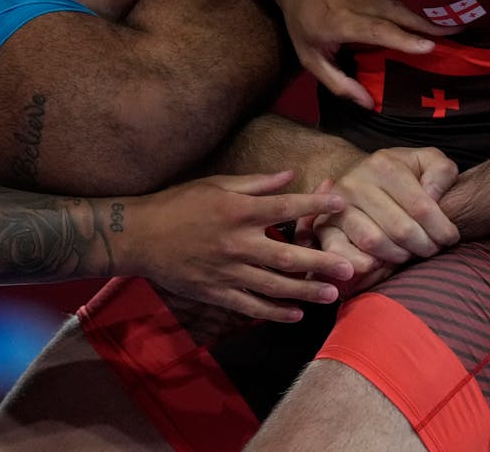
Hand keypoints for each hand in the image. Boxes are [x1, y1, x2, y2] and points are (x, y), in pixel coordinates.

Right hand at [121, 170, 352, 322]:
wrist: (139, 236)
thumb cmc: (178, 204)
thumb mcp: (216, 184)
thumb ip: (256, 183)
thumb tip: (290, 175)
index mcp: (237, 211)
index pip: (285, 208)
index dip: (315, 204)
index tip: (342, 203)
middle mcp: (236, 242)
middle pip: (288, 254)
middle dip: (322, 261)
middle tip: (350, 266)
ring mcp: (227, 271)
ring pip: (274, 285)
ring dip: (306, 290)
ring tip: (332, 294)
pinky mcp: (216, 292)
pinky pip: (251, 306)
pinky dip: (275, 312)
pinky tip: (296, 314)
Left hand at [273, 0, 455, 106]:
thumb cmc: (303, 28)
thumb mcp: (310, 61)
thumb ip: (338, 84)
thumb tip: (368, 104)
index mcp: (341, 22)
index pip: (375, 29)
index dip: (402, 37)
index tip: (428, 46)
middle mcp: (358, 3)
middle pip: (396, 11)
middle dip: (427, 22)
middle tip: (458, 30)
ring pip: (402, 0)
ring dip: (429, 10)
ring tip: (457, 19)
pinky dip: (421, 2)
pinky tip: (441, 9)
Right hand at [310, 147, 458, 284]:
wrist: (359, 176)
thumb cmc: (400, 174)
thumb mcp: (426, 161)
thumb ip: (440, 171)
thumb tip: (434, 195)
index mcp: (383, 165)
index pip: (422, 207)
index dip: (442, 230)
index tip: (451, 238)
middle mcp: (356, 182)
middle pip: (401, 229)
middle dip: (425, 246)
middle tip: (433, 249)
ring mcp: (337, 205)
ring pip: (374, 242)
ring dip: (399, 256)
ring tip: (409, 253)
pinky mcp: (324, 225)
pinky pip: (341, 251)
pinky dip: (361, 264)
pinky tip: (380, 265)